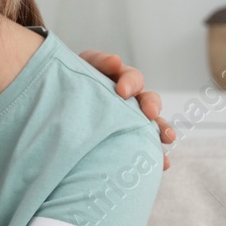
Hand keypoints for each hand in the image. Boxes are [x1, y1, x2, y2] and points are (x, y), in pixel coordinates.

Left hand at [78, 49, 175, 170]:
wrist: (57, 103)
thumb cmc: (71, 82)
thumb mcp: (81, 66)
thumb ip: (98, 62)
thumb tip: (116, 61)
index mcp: (120, 81)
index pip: (132, 78)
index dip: (130, 83)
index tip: (122, 92)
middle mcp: (130, 101)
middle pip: (148, 100)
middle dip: (152, 106)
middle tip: (150, 113)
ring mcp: (131, 121)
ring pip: (152, 124)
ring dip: (162, 130)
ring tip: (167, 138)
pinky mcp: (128, 140)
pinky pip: (145, 146)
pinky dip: (156, 155)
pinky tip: (163, 164)